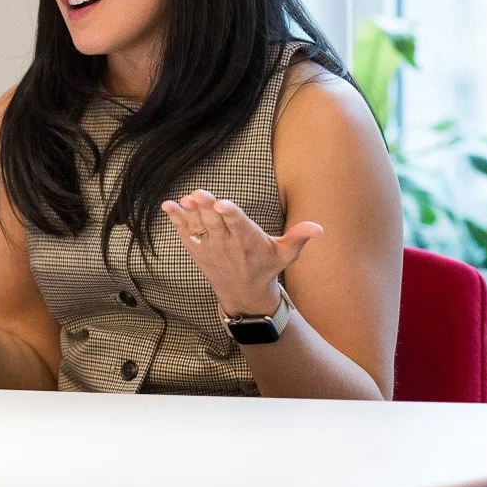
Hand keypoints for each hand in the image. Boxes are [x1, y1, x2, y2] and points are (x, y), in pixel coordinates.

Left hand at [159, 189, 319, 317]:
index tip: (223, 204)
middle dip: (206, 208)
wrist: (242, 293)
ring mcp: (209, 247)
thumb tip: (319, 227)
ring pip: (198, 226)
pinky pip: (184, 232)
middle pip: (215, 222)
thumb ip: (299, 238)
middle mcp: (226, 243)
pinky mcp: (196, 249)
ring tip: (184, 200)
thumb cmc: (266, 267)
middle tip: (198, 194)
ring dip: (189, 213)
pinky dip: (175, 220)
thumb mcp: (286, 255)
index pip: (238, 224)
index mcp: (248, 240)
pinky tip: (167, 206)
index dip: (230, 213)